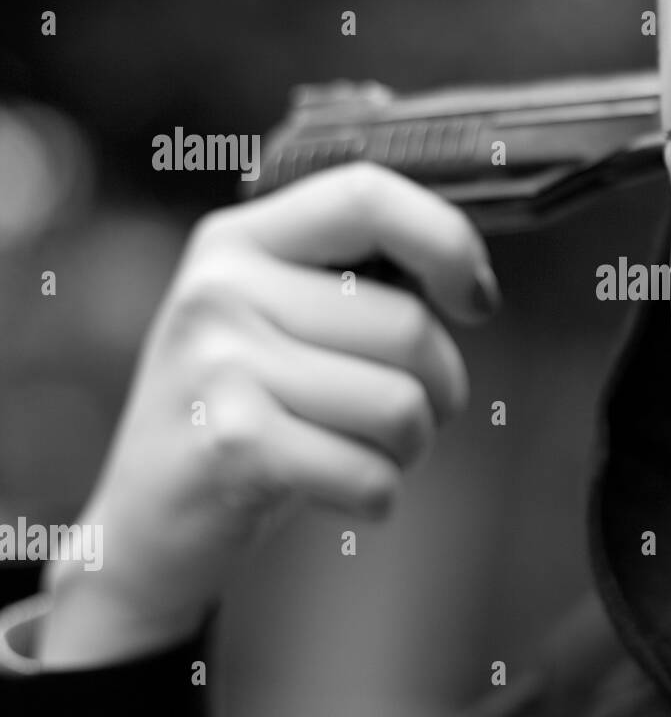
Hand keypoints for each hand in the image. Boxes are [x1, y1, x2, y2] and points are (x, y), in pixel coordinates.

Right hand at [37, 163, 498, 667]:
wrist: (148, 522)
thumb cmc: (256, 411)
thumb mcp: (285, 321)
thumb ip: (362, 281)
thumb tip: (473, 283)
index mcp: (240, 239)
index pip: (367, 195)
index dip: (447, 242)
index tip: (475, 302)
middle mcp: (220, 286)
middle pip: (410, 326)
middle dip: (440, 388)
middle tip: (404, 415)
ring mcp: (218, 363)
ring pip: (402, 406)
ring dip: (409, 449)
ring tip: (360, 451)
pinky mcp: (231, 445)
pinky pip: (371, 474)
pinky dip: (377, 496)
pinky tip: (338, 493)